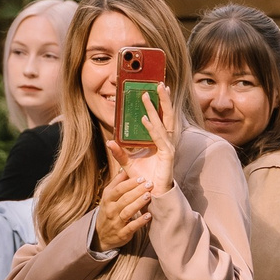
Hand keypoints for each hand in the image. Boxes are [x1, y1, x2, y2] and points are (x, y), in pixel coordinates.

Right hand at [94, 171, 151, 250]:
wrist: (100, 235)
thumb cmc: (108, 210)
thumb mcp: (108, 196)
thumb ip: (117, 182)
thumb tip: (124, 167)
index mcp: (108, 199)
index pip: (118, 189)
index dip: (130, 183)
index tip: (142, 177)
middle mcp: (111, 210)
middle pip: (124, 199)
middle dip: (137, 191)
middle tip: (150, 184)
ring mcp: (116, 222)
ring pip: (127, 212)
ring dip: (138, 204)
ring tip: (149, 196)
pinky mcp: (122, 234)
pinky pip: (131, 227)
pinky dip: (140, 222)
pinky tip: (148, 215)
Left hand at [96, 93, 176, 247]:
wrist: (152, 198)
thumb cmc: (144, 181)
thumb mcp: (128, 165)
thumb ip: (120, 153)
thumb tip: (111, 141)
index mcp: (161, 141)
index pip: (163, 117)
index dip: (162, 103)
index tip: (158, 88)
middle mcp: (167, 142)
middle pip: (168, 116)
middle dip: (164, 99)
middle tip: (159, 82)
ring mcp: (169, 149)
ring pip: (164, 124)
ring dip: (155, 108)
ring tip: (147, 96)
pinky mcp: (167, 157)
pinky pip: (159, 139)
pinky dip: (152, 128)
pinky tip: (145, 119)